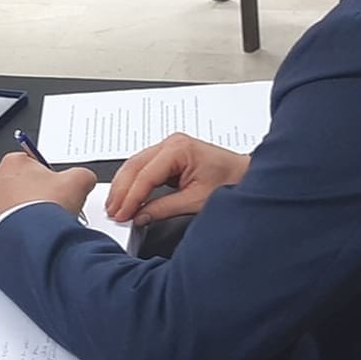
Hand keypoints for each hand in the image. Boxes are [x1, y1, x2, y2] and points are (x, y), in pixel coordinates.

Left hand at [0, 152, 96, 219]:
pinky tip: (38, 227)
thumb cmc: (49, 205)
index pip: (32, 161)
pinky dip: (23, 221)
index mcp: (13, 161)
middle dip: (39, 190)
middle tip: (54, 201)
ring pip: (16, 200)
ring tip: (47, 216)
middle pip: (23, 180)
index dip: (48, 173)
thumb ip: (82, 174)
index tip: (57, 184)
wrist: (37, 236)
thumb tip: (85, 179)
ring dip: (30, 206)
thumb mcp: (79, 180)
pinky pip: (12, 217)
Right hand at [106, 133, 249, 225]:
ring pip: (135, 165)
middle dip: (121, 190)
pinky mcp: (168, 155)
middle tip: (113, 211)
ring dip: (124, 186)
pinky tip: (127, 197)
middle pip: (134, 166)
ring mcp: (169, 147)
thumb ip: (164, 209)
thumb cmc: (231, 182)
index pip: (145, 175)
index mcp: (179, 149)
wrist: (247, 176)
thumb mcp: (196, 201)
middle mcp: (171, 143)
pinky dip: (133, 183)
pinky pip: (142, 167)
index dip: (131, 197)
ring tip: (116, 206)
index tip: (121, 214)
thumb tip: (140, 216)